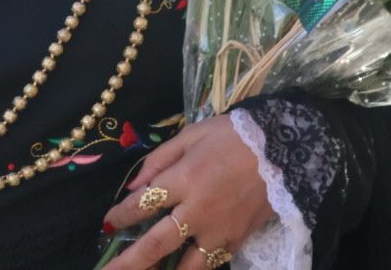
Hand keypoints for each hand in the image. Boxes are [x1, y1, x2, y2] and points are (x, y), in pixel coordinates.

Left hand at [100, 115, 270, 269]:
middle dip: (127, 262)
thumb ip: (159, 160)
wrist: (282, 149)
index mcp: (183, 179)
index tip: (108, 223)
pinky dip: (194, 269)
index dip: (121, 216)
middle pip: (155, 245)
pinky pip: (210, 263)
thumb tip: (132, 185)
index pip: (142, 204)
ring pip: (185, 267)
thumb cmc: (233, 136)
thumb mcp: (192, 135)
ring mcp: (219, 231)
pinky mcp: (237, 241)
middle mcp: (197, 211)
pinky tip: (182, 268)